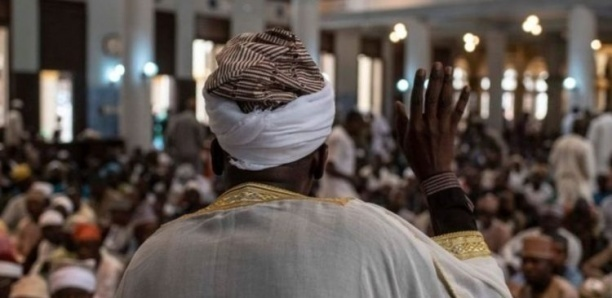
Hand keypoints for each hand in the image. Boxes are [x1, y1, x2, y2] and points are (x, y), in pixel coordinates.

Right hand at [395, 62, 469, 180]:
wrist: (434, 174)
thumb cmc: (415, 157)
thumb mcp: (403, 140)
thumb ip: (401, 121)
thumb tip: (399, 102)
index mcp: (415, 126)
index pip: (417, 100)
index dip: (419, 84)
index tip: (421, 70)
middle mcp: (429, 124)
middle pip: (433, 97)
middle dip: (435, 79)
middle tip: (438, 64)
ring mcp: (442, 127)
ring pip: (446, 102)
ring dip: (448, 84)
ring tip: (449, 69)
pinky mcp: (453, 130)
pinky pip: (459, 112)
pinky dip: (463, 100)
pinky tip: (467, 87)